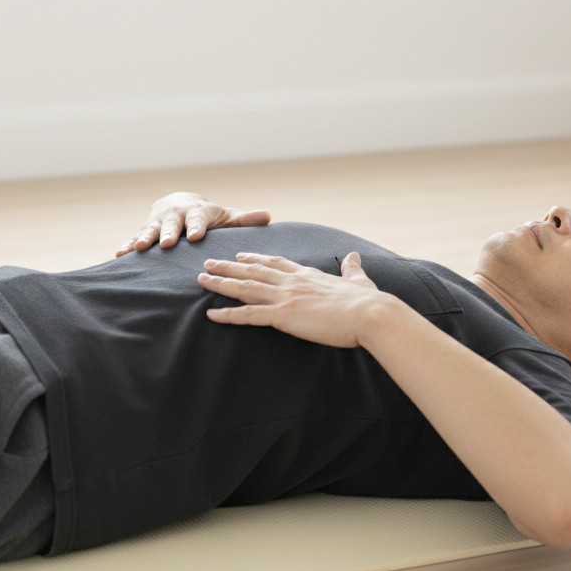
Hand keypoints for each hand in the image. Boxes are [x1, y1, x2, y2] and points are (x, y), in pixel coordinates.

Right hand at [116, 192, 270, 255]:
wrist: (180, 204)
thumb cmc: (209, 217)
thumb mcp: (226, 217)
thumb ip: (244, 220)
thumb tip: (268, 217)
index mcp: (197, 213)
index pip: (199, 220)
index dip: (198, 226)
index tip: (197, 235)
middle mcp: (175, 216)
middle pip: (172, 224)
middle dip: (169, 232)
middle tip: (167, 243)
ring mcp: (157, 223)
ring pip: (150, 230)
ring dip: (145, 238)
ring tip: (140, 248)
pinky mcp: (144, 232)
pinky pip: (135, 238)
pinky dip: (128, 245)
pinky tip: (120, 254)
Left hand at [198, 251, 383, 348]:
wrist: (369, 313)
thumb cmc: (367, 301)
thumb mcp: (359, 280)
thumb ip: (352, 269)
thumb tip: (354, 256)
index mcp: (308, 275)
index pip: (276, 263)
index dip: (256, 258)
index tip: (241, 255)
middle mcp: (292, 282)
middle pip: (253, 271)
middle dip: (228, 267)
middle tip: (209, 263)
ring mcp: (285, 297)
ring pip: (245, 287)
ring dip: (221, 283)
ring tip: (201, 279)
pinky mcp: (283, 315)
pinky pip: (248, 314)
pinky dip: (228, 314)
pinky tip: (211, 314)